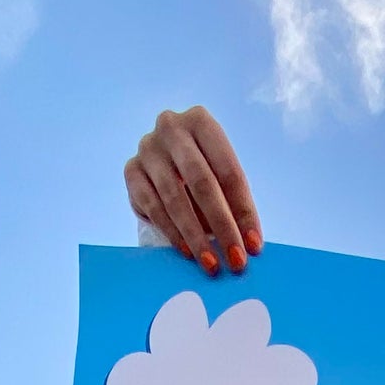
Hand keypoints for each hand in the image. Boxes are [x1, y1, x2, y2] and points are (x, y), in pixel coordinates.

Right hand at [125, 107, 262, 274]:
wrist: (161, 161)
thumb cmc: (201, 169)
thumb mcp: (221, 176)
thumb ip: (234, 203)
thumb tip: (250, 244)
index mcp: (201, 121)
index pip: (228, 171)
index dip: (243, 212)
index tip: (253, 246)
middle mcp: (171, 128)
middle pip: (202, 182)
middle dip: (222, 226)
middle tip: (235, 260)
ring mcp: (148, 148)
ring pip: (175, 198)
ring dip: (196, 236)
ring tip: (211, 263)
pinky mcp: (131, 170)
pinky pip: (153, 207)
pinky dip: (173, 233)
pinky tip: (187, 251)